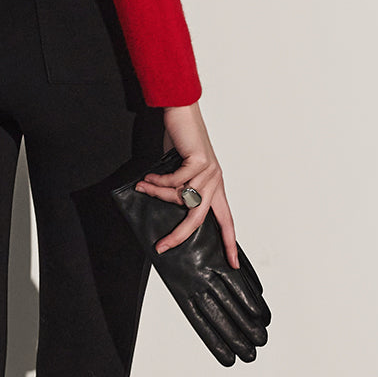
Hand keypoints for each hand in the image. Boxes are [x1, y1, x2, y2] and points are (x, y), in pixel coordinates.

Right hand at [133, 101, 239, 270]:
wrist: (181, 112)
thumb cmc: (180, 140)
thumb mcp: (179, 170)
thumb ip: (177, 188)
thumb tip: (164, 203)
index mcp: (215, 186)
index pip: (226, 220)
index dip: (229, 243)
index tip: (233, 264)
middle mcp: (216, 181)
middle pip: (199, 217)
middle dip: (179, 235)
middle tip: (162, 246)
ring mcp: (210, 171)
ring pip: (180, 197)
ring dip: (158, 193)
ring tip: (144, 186)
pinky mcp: (200, 162)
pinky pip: (175, 182)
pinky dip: (158, 182)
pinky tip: (149, 177)